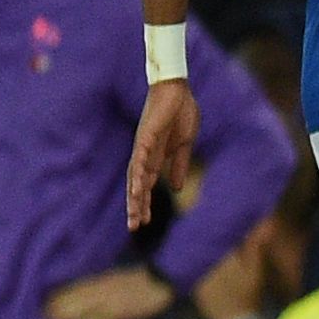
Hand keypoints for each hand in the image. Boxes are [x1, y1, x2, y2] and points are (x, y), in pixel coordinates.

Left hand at [44, 264, 172, 318]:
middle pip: (74, 299)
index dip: (59, 296)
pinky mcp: (119, 311)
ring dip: (68, 317)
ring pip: (83, 309)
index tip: (47, 303)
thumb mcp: (118, 277)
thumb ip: (102, 284)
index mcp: (101, 281)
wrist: (162, 279)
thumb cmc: (143, 279)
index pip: (74, 288)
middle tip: (46, 318)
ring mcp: (109, 301)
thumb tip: (85, 290)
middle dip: (59, 309)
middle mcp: (101, 290)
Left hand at [124, 78, 198, 230]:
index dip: (144, 203)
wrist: (177, 91)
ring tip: (135, 215)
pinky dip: (138, 176)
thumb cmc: (181, 113)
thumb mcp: (184, 145)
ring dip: (135, 197)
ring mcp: (143, 147)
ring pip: (135, 177)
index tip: (143, 222)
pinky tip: (139, 190)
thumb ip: (178, 165)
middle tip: (134, 227)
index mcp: (155, 158)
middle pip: (137, 186)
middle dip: (136, 206)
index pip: (147, 185)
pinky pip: (140, 160)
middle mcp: (145, 155)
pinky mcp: (145, 138)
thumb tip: (176, 188)